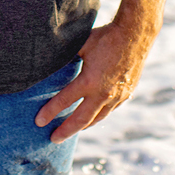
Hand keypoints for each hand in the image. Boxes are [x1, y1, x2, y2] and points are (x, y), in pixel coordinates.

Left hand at [35, 19, 155, 143]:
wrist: (135, 35)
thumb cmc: (105, 37)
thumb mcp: (81, 44)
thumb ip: (66, 57)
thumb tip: (46, 61)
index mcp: (89, 80)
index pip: (64, 100)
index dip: (50, 112)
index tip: (39, 121)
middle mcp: (102, 93)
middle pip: (80, 119)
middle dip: (65, 130)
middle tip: (53, 139)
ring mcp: (116, 96)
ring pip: (96, 118)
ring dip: (82, 127)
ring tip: (71, 131)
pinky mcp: (125, 94)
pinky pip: (109, 111)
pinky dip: (97, 117)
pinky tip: (92, 118)